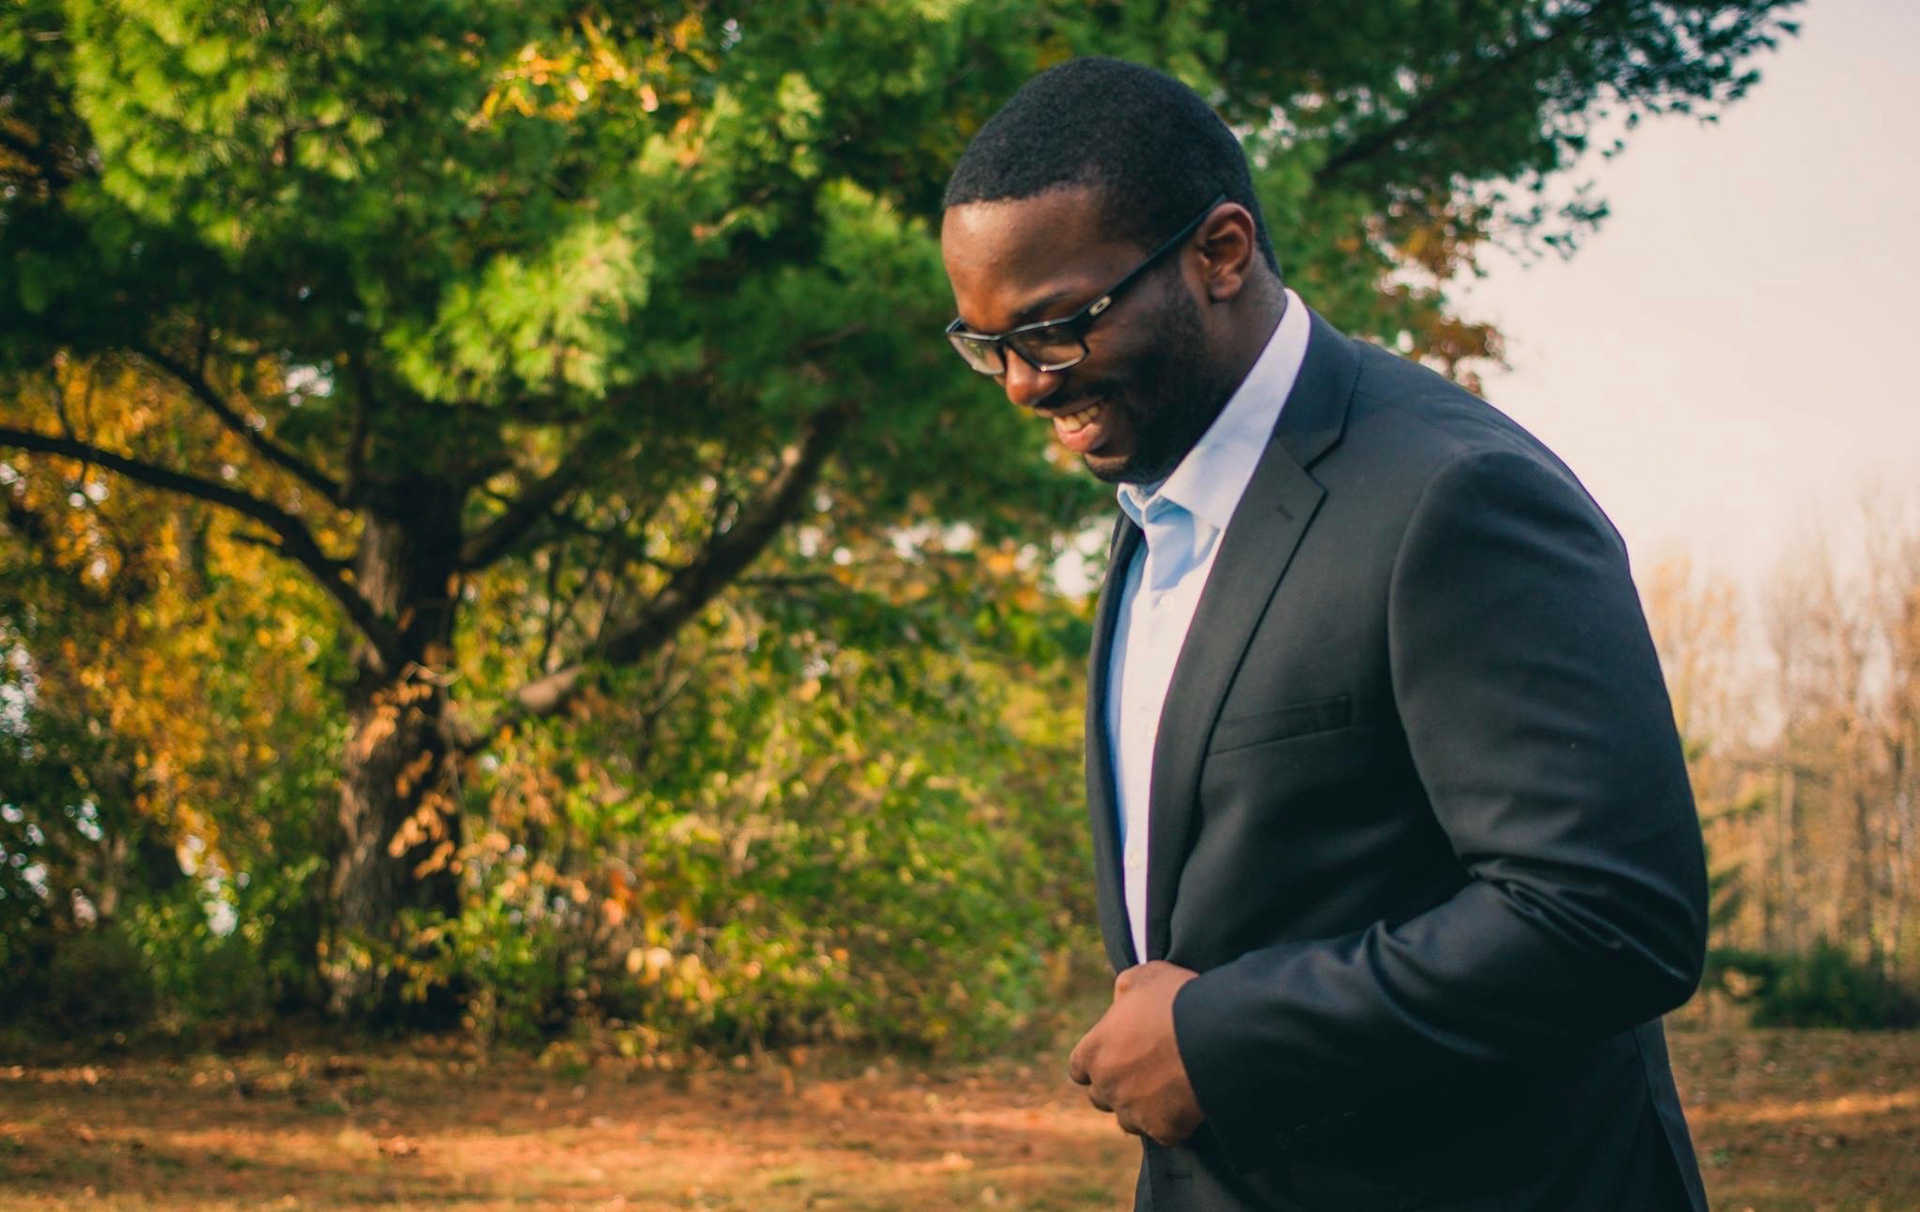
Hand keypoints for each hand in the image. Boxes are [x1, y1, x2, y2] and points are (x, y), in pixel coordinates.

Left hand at [1067, 960, 1204, 1145]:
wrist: (1214, 1035)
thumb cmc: (1176, 1000)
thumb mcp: (1144, 976)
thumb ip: (1124, 989)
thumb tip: (1120, 1001)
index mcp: (1094, 1052)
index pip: (1079, 1069)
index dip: (1096, 1063)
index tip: (1113, 1058)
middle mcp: (1106, 1087)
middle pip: (1101, 1097)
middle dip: (1117, 1087)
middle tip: (1144, 1073)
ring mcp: (1133, 1112)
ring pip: (1129, 1120)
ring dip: (1141, 1109)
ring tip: (1166, 1090)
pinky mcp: (1163, 1130)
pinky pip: (1163, 1132)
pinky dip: (1172, 1122)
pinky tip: (1187, 1103)